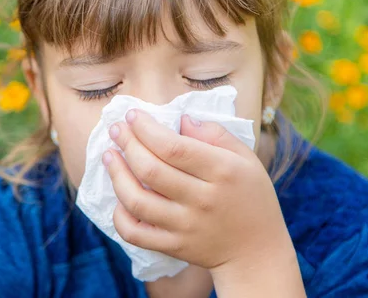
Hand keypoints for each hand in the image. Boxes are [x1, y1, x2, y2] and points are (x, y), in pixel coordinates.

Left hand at [103, 109, 294, 272]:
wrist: (257, 252)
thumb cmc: (251, 196)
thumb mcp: (246, 158)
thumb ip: (216, 134)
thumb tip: (181, 119)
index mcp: (222, 172)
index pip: (174, 147)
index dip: (146, 129)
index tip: (133, 115)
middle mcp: (202, 200)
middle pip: (151, 170)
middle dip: (127, 144)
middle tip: (116, 130)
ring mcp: (185, 227)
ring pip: (137, 201)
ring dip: (116, 175)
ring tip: (109, 156)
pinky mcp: (174, 247)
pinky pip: (135, 233)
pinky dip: (119, 215)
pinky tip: (118, 197)